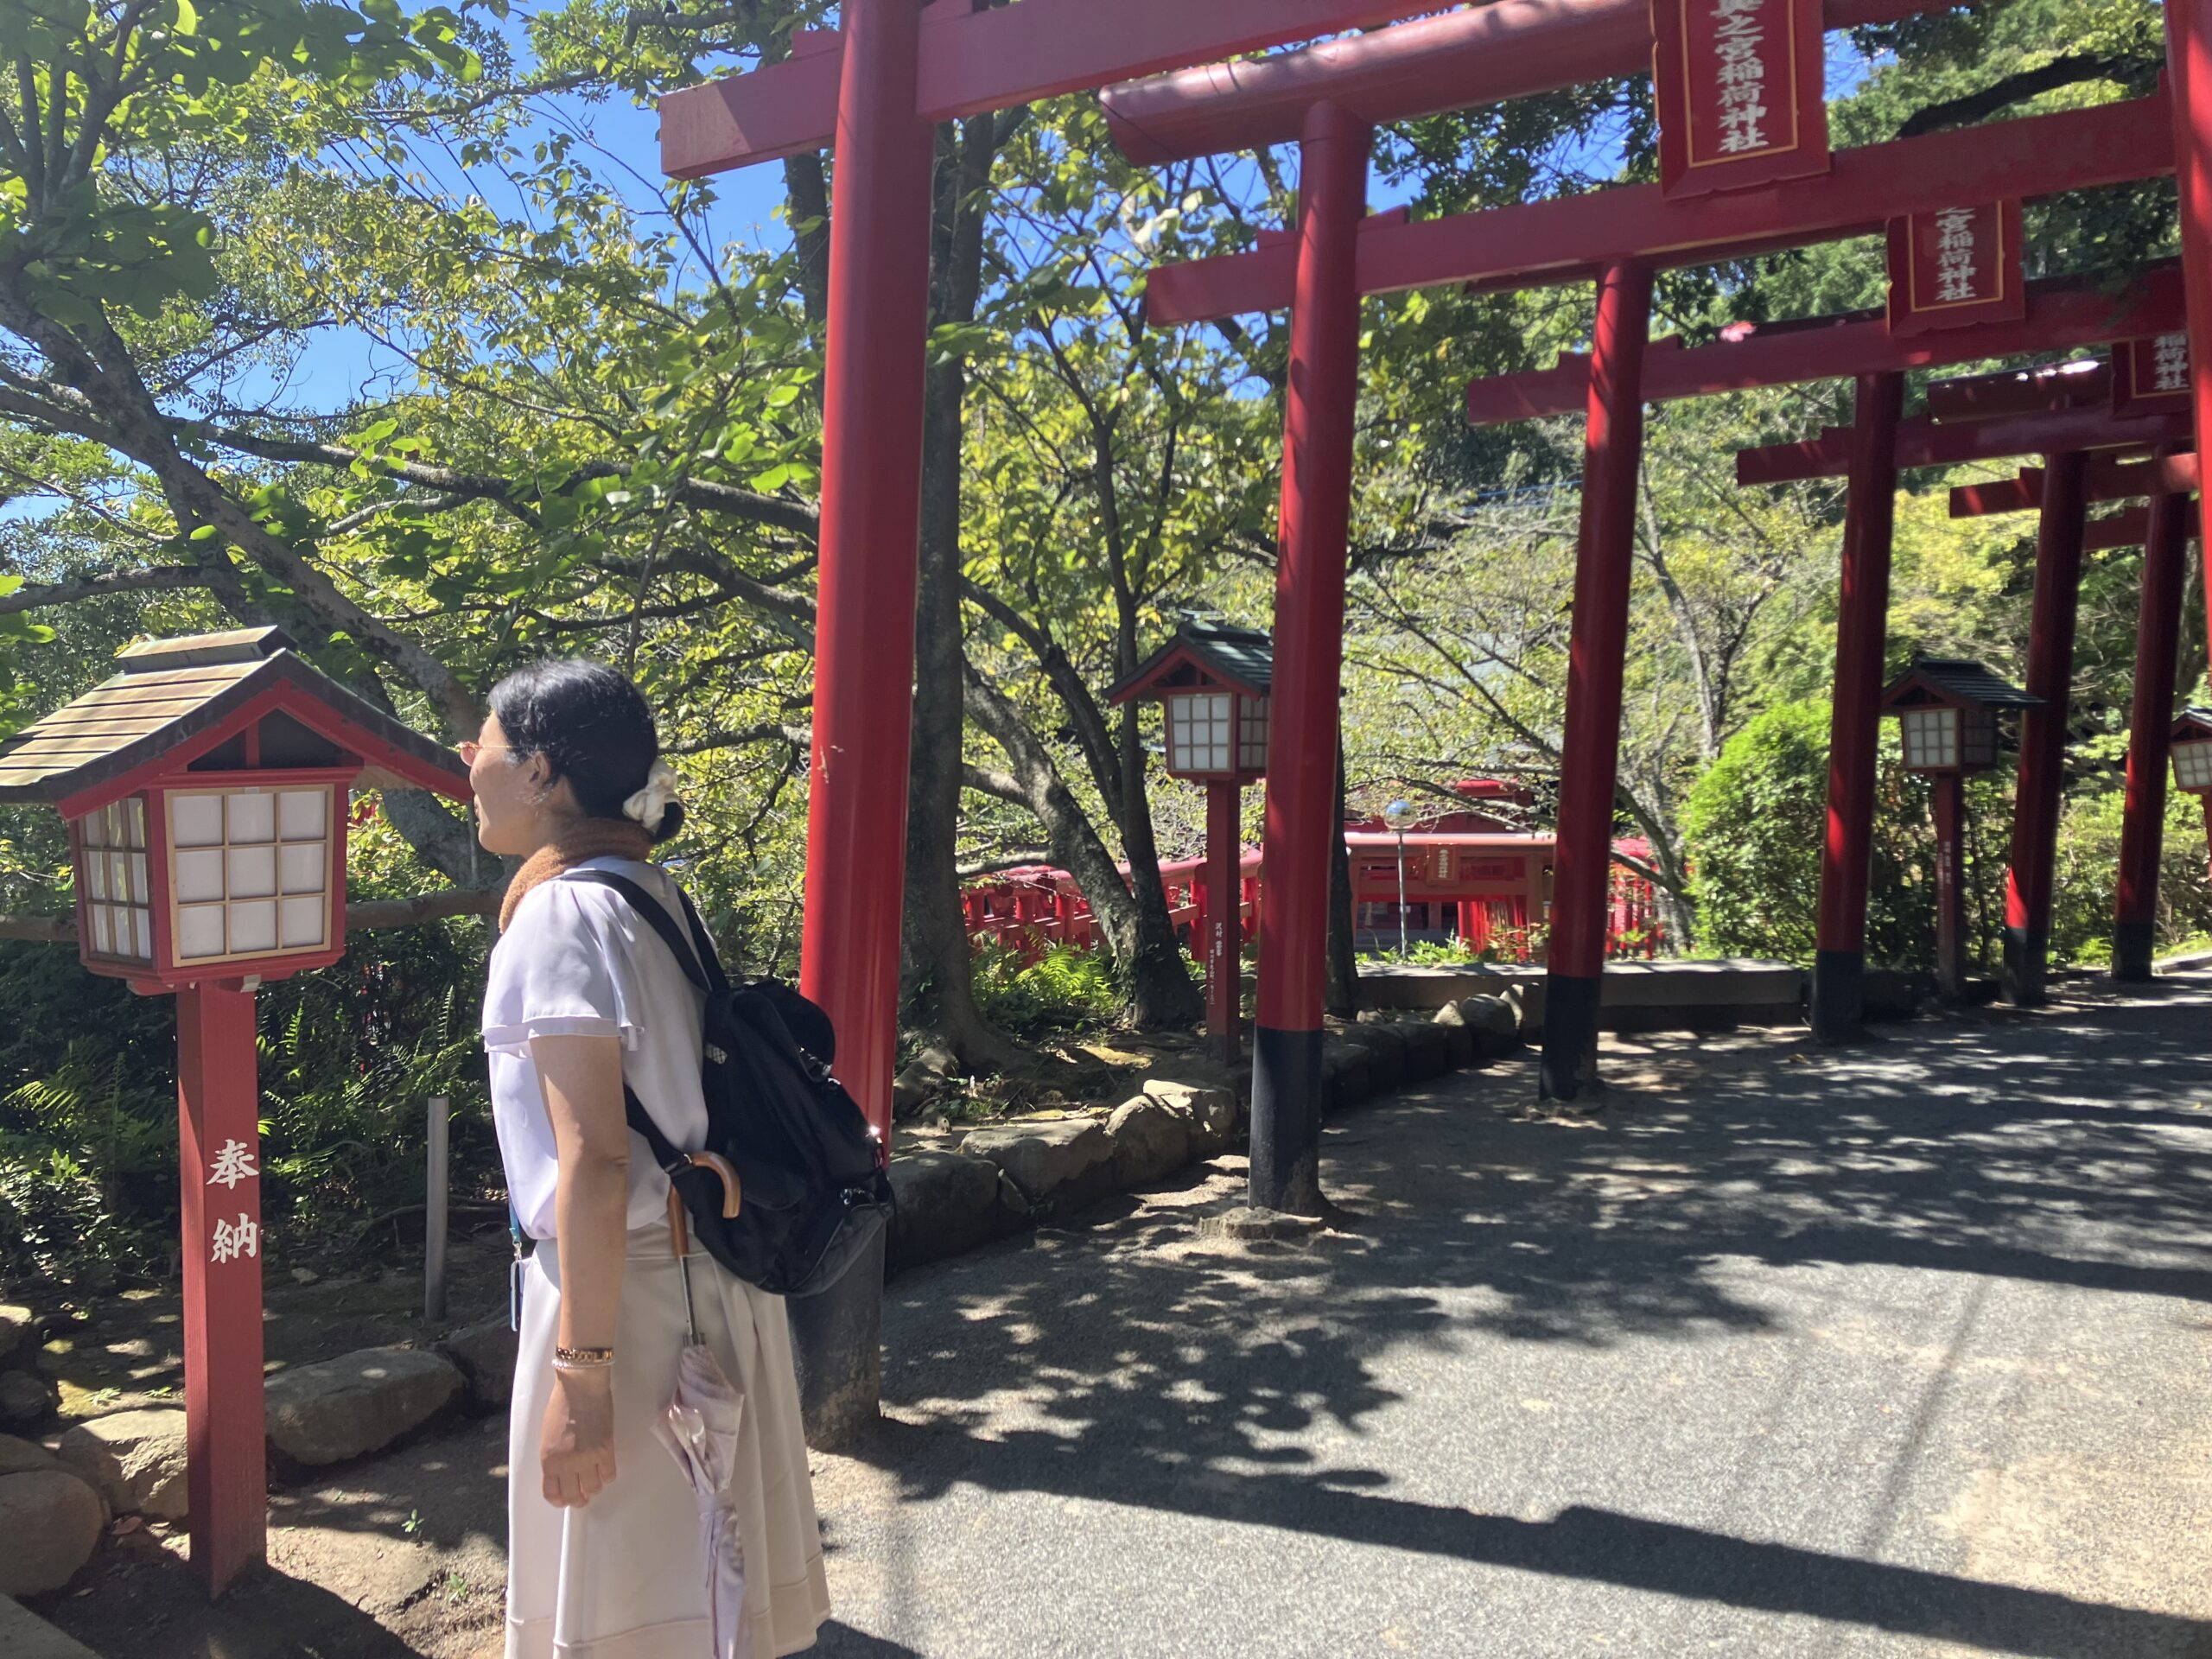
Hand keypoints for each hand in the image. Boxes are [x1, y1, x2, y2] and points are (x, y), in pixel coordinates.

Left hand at [540, 1367, 616, 1507]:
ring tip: (594, 1478)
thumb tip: (563, 1472)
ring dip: (593, 1487)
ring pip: (593, 1489)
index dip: (559, 1500)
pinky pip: (609, 1475)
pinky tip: (604, 1467)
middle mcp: (566, 1464)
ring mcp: (587, 1458)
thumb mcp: (548, 1436)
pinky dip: (607, 1475)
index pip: (551, 1493)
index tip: (565, 1498)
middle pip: (573, 1496)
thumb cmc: (561, 1404)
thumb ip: (553, 1457)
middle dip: (578, 1499)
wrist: (581, 1386)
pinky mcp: (606, 1450)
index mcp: (548, 1459)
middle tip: (583, 1495)